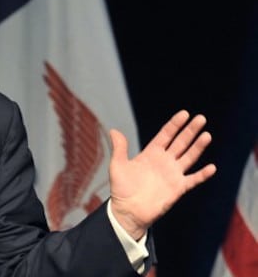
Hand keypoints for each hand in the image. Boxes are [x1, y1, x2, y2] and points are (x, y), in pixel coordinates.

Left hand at [108, 110, 215, 239]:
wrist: (127, 211)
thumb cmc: (121, 189)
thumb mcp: (117, 165)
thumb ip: (119, 148)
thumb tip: (113, 130)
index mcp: (151, 154)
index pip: (166, 135)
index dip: (175, 124)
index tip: (185, 113)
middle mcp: (164, 161)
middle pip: (180, 142)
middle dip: (190, 130)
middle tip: (201, 118)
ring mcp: (172, 174)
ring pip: (189, 157)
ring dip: (198, 147)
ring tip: (206, 135)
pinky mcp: (178, 188)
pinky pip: (193, 179)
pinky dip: (202, 174)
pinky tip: (211, 167)